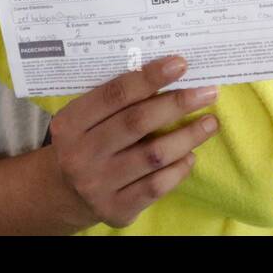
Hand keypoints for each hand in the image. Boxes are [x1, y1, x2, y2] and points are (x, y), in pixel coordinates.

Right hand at [48, 56, 219, 228]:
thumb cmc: (84, 142)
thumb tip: (167, 73)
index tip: (180, 64)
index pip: (115, 94)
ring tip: (210, 122)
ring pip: (153, 155)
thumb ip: (114, 99)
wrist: (62, 193)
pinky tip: (191, 155)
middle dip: (177, 104)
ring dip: (188, 136)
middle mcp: (81, 154)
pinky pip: (157, 186)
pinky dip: (179, 168)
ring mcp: (98, 184)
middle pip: (137, 122)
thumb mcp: (83, 118)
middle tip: (208, 92)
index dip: (149, 77)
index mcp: (71, 122)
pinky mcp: (117, 209)